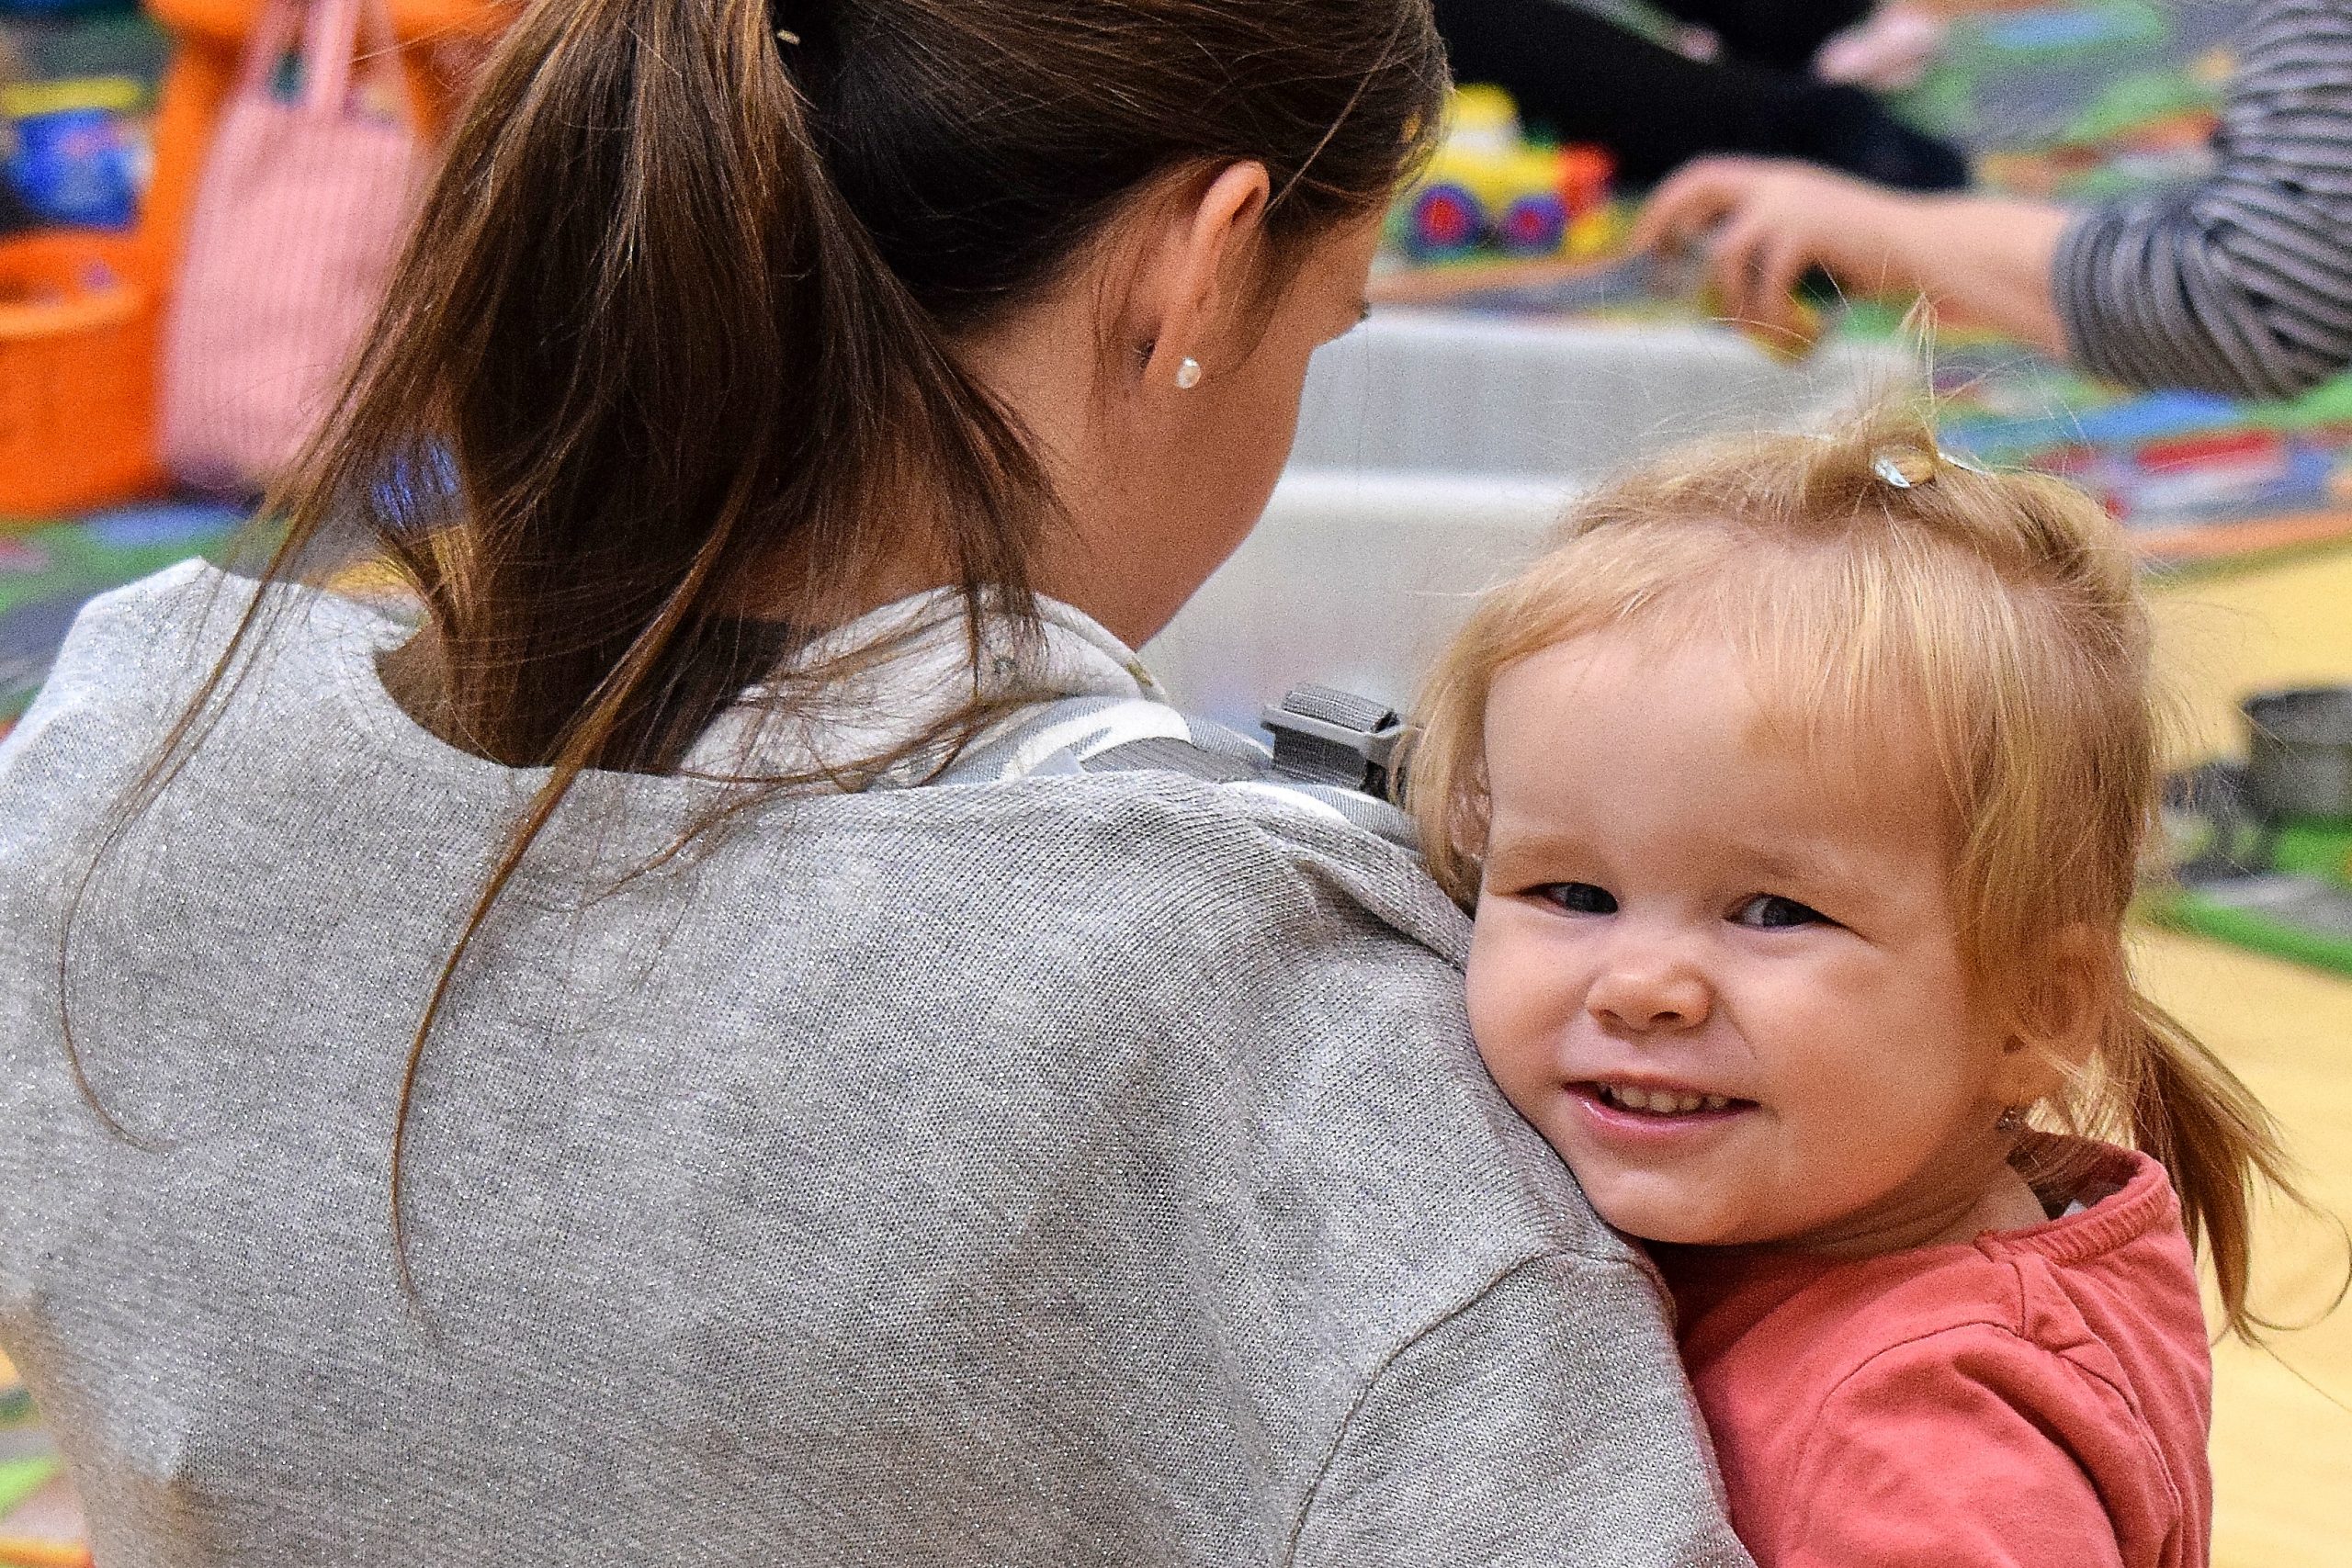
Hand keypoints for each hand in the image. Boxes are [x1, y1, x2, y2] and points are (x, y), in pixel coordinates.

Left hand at [1632, 158, 1921, 339]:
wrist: (1930, 252)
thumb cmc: (1873, 259)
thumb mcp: (1812, 240)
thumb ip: (1769, 245)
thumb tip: (1712, 281)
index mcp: (1778, 181)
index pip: (1705, 175)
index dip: (1669, 204)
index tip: (1647, 241)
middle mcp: (1779, 182)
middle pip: (1699, 186)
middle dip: (1664, 222)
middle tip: (1653, 267)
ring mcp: (1791, 203)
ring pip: (1724, 257)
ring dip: (1734, 304)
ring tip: (1765, 332)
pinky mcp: (1806, 232)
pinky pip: (1762, 284)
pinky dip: (1771, 318)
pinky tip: (1794, 336)